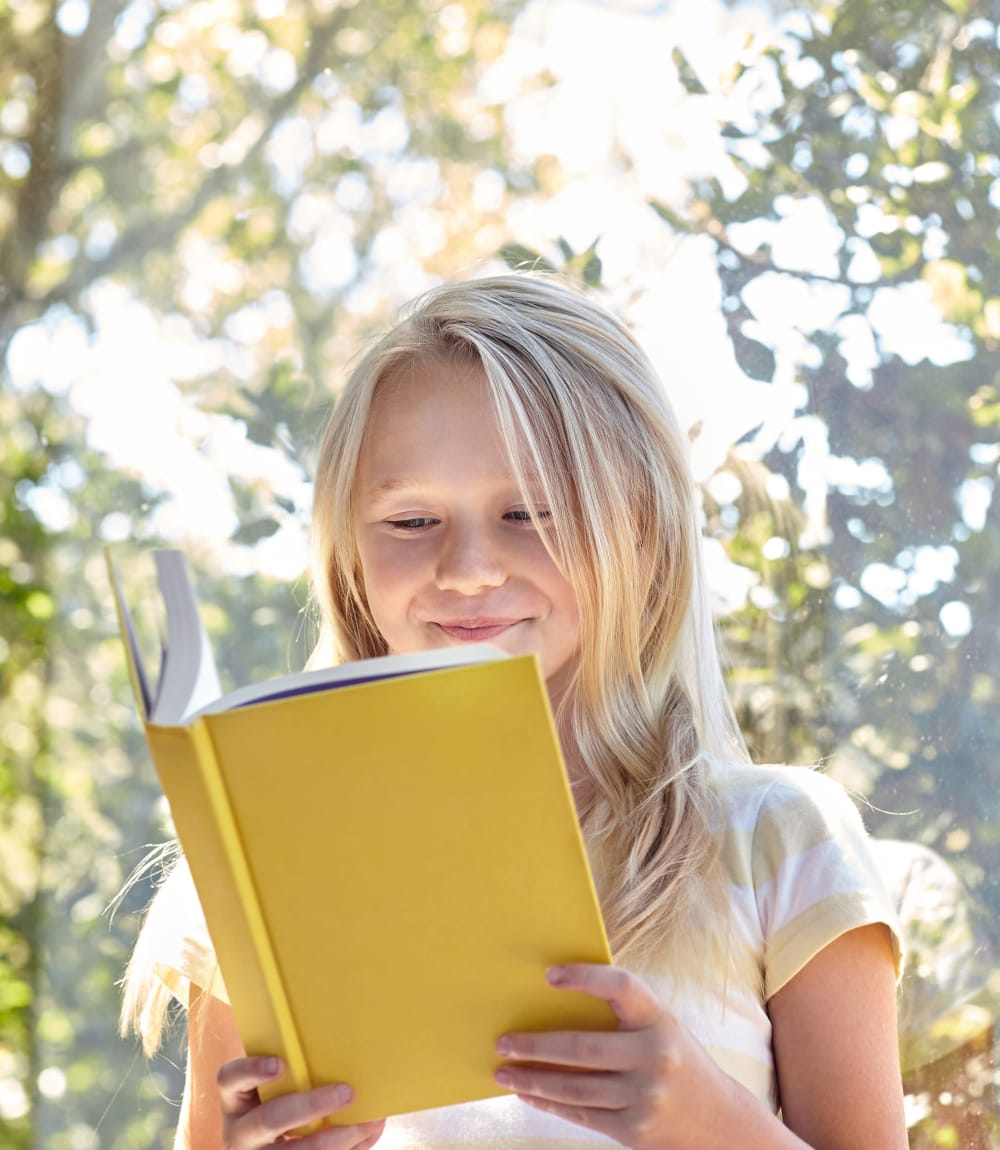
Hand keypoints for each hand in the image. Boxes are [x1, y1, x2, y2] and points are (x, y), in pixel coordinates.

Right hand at [218, 1055, 385, 1148]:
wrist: (270, 1146)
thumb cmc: (280, 1103)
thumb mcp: (272, 1089)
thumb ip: (294, 1070)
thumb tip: (347, 1043)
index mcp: (236, 1100)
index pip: (229, 1079)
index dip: (251, 1070)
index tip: (279, 1063)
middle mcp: (241, 1133)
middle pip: (268, 1120)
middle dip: (311, 1106)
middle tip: (347, 1093)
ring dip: (336, 1138)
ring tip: (367, 1123)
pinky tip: (367, 1133)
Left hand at [493, 964, 744, 1149]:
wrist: (721, 1123)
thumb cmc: (676, 1060)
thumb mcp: (661, 1029)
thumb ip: (622, 1018)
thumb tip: (554, 1005)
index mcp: (661, 1020)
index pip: (621, 986)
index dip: (585, 978)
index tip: (549, 975)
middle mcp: (656, 1056)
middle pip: (582, 1048)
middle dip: (535, 1045)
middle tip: (503, 1042)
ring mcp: (646, 1097)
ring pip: (575, 1088)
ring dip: (532, 1079)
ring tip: (504, 1071)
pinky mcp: (635, 1130)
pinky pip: (581, 1115)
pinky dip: (550, 1103)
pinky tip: (529, 1093)